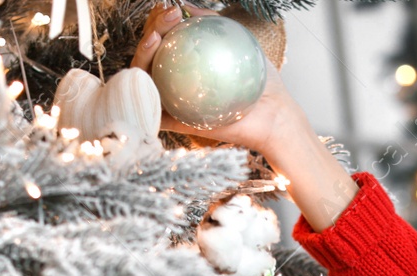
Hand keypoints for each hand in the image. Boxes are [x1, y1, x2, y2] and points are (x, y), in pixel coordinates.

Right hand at [130, 3, 298, 157]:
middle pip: (149, 52)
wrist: (274, 117)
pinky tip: (149, 75)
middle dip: (151, 28)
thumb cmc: (259, 81)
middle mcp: (174, 81)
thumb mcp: (239, 42)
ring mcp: (171, 102)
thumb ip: (213, 23)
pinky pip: (150, 110)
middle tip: (169, 16)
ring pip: (142, 77)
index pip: (164, 37)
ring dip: (142, 54)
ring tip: (155, 38)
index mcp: (185, 64)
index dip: (161, 19)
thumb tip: (186, 5)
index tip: (175, 8)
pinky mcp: (172, 123)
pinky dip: (142, 92)